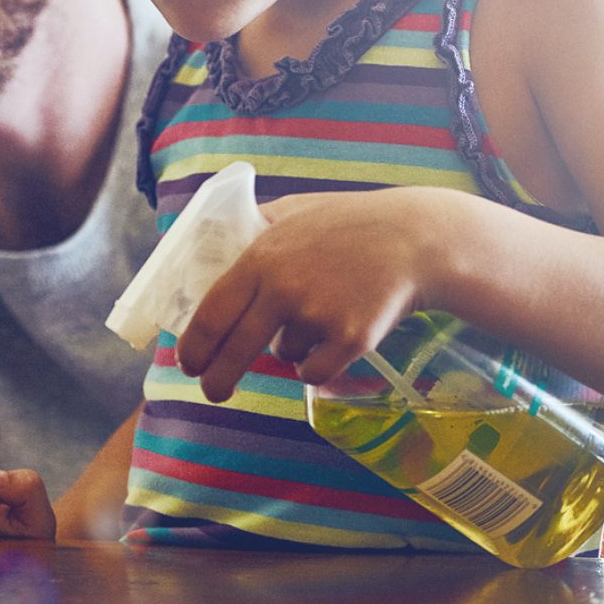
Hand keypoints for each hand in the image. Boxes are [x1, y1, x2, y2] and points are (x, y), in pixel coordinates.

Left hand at [177, 189, 451, 400]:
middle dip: (219, 379)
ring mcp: (317, 316)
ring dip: (292, 346)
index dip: (194, 346)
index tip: (188, 364)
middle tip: (214, 391)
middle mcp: (283, 290)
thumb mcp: (293, 211)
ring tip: (322, 312)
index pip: (211, 313)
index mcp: (261, 259)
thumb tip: (212, 247)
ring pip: (284, 356)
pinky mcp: (349, 340)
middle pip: (235, 351)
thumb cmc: (350, 222)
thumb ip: (253, 229)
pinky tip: (338, 335)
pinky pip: (315, 371)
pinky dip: (320, 363)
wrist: (415, 239)